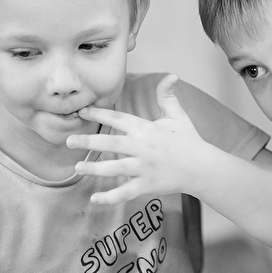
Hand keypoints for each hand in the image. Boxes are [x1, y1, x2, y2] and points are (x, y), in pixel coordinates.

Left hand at [67, 74, 211, 203]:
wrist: (203, 167)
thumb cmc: (189, 140)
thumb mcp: (178, 116)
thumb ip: (167, 96)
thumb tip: (171, 75)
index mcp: (147, 129)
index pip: (119, 119)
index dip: (99, 114)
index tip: (82, 111)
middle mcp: (143, 148)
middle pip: (112, 143)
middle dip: (88, 141)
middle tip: (68, 140)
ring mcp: (145, 168)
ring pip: (115, 168)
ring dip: (94, 169)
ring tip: (77, 168)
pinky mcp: (148, 185)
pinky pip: (125, 192)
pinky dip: (109, 197)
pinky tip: (94, 198)